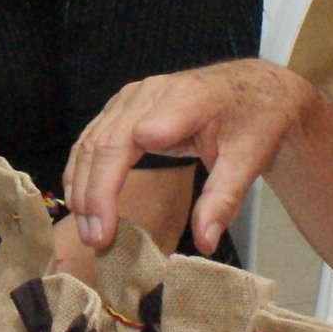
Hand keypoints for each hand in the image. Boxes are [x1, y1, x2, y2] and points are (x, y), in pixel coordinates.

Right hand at [64, 59, 320, 254]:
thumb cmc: (253, 122)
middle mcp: (150, 92)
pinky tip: (79, 199)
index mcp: (186, 100)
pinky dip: (81, 169)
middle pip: (106, 143)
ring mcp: (133, 96)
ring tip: (85, 229)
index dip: (114, 185)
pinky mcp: (124, 104)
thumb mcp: (250, 161)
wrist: (253, 88)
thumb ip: (223, 200)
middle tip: (94, 240)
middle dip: (93, 195)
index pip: (138, 138)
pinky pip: (93, 135)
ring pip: (92, 140)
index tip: (109, 231)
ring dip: (81, 186)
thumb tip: (204, 243)